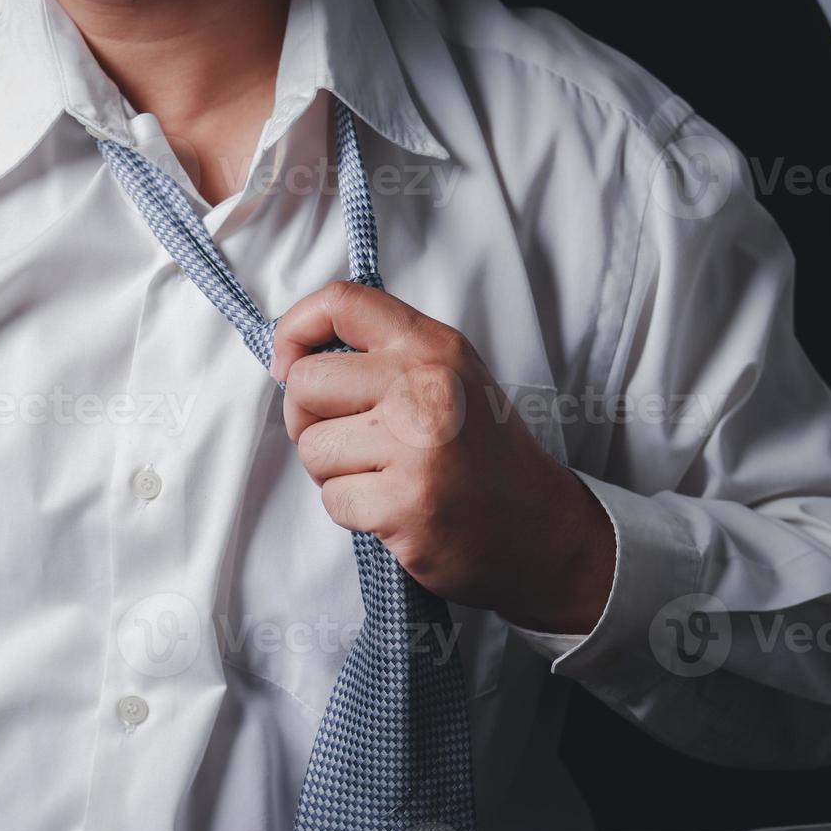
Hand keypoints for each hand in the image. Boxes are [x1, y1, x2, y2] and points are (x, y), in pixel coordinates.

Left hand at [269, 282, 614, 633]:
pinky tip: (394, 508)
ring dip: (334, 472)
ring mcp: (418, 447)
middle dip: (308, 420)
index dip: (294, 331)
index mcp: (432, 346)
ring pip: (312, 448)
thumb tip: (294, 358)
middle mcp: (426, 386)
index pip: (340, 302)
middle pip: (305, 385)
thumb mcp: (447, 376)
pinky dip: (353, 511)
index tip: (290, 366)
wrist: (540, 528)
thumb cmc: (480, 453)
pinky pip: (333, 500)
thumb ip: (382, 356)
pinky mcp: (407, 504)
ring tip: (383, 477)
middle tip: (350, 441)